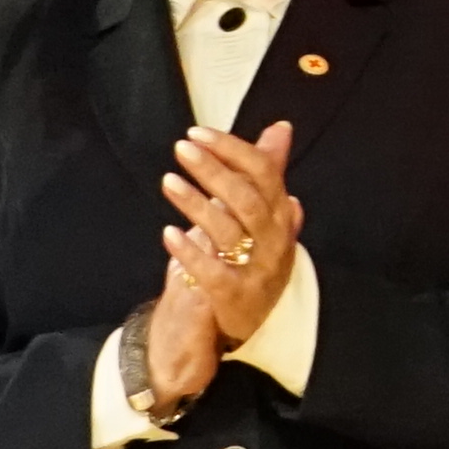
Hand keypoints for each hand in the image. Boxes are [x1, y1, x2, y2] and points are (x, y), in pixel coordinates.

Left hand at [158, 122, 302, 353]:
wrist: (239, 320)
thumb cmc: (248, 257)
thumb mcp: (261, 216)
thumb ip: (267, 172)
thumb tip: (280, 128)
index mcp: (280, 216)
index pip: (265, 174)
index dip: (232, 150)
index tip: (197, 133)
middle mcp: (275, 241)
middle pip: (247, 198)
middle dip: (213, 170)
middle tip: (182, 149)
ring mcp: (257, 270)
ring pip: (229, 230)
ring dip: (196, 203)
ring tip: (168, 182)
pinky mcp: (236, 297)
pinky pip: (213, 272)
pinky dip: (191, 252)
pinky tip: (169, 233)